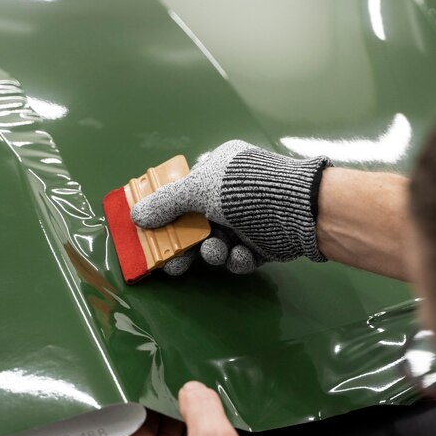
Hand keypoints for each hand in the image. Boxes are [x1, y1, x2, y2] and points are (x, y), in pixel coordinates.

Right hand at [130, 140, 331, 275]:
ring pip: (217, 243)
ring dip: (213, 252)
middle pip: (197, 224)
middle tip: (171, 265)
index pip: (185, 191)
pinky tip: (242, 255)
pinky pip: (240, 256)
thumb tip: (136, 215)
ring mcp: (249, 220)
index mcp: (219, 170)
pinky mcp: (263, 244)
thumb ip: (166, 203)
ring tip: (215, 252)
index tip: (151, 233)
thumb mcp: (200, 190)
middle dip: (184, 245)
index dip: (167, 213)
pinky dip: (238, 258)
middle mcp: (233, 194)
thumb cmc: (247, 189)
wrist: (300, 211)